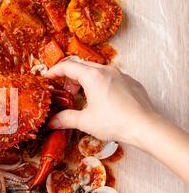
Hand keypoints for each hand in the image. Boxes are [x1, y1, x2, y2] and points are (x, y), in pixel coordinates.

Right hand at [46, 58, 188, 183]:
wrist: (145, 126)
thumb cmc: (115, 122)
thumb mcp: (85, 121)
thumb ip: (66, 119)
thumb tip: (53, 122)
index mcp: (92, 76)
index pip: (67, 66)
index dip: (54, 71)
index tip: (47, 77)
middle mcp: (106, 70)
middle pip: (82, 66)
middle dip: (70, 76)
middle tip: (64, 90)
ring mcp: (121, 75)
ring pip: (97, 70)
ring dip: (85, 79)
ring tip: (82, 95)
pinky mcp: (131, 82)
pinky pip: (111, 77)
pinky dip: (101, 83)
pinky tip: (101, 99)